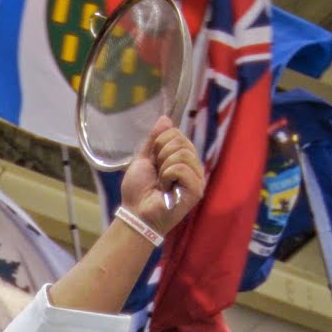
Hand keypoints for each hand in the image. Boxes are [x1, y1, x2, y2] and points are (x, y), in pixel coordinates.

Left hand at [119, 116, 204, 235]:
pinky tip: (166, 188)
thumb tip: (165, 118)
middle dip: (161, 155)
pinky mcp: (197, 190)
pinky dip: (168, 175)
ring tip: (161, 182)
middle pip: (181, 141)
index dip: (160, 144)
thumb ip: (155, 140)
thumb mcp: (143, 159)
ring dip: (164, 167)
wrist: (135, 212)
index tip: (153, 161)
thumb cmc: (138, 190)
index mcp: (181, 159)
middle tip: (157, 173)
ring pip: (182, 154)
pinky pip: (182, 168)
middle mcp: (192, 167)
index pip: (177, 134)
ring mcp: (197, 178)